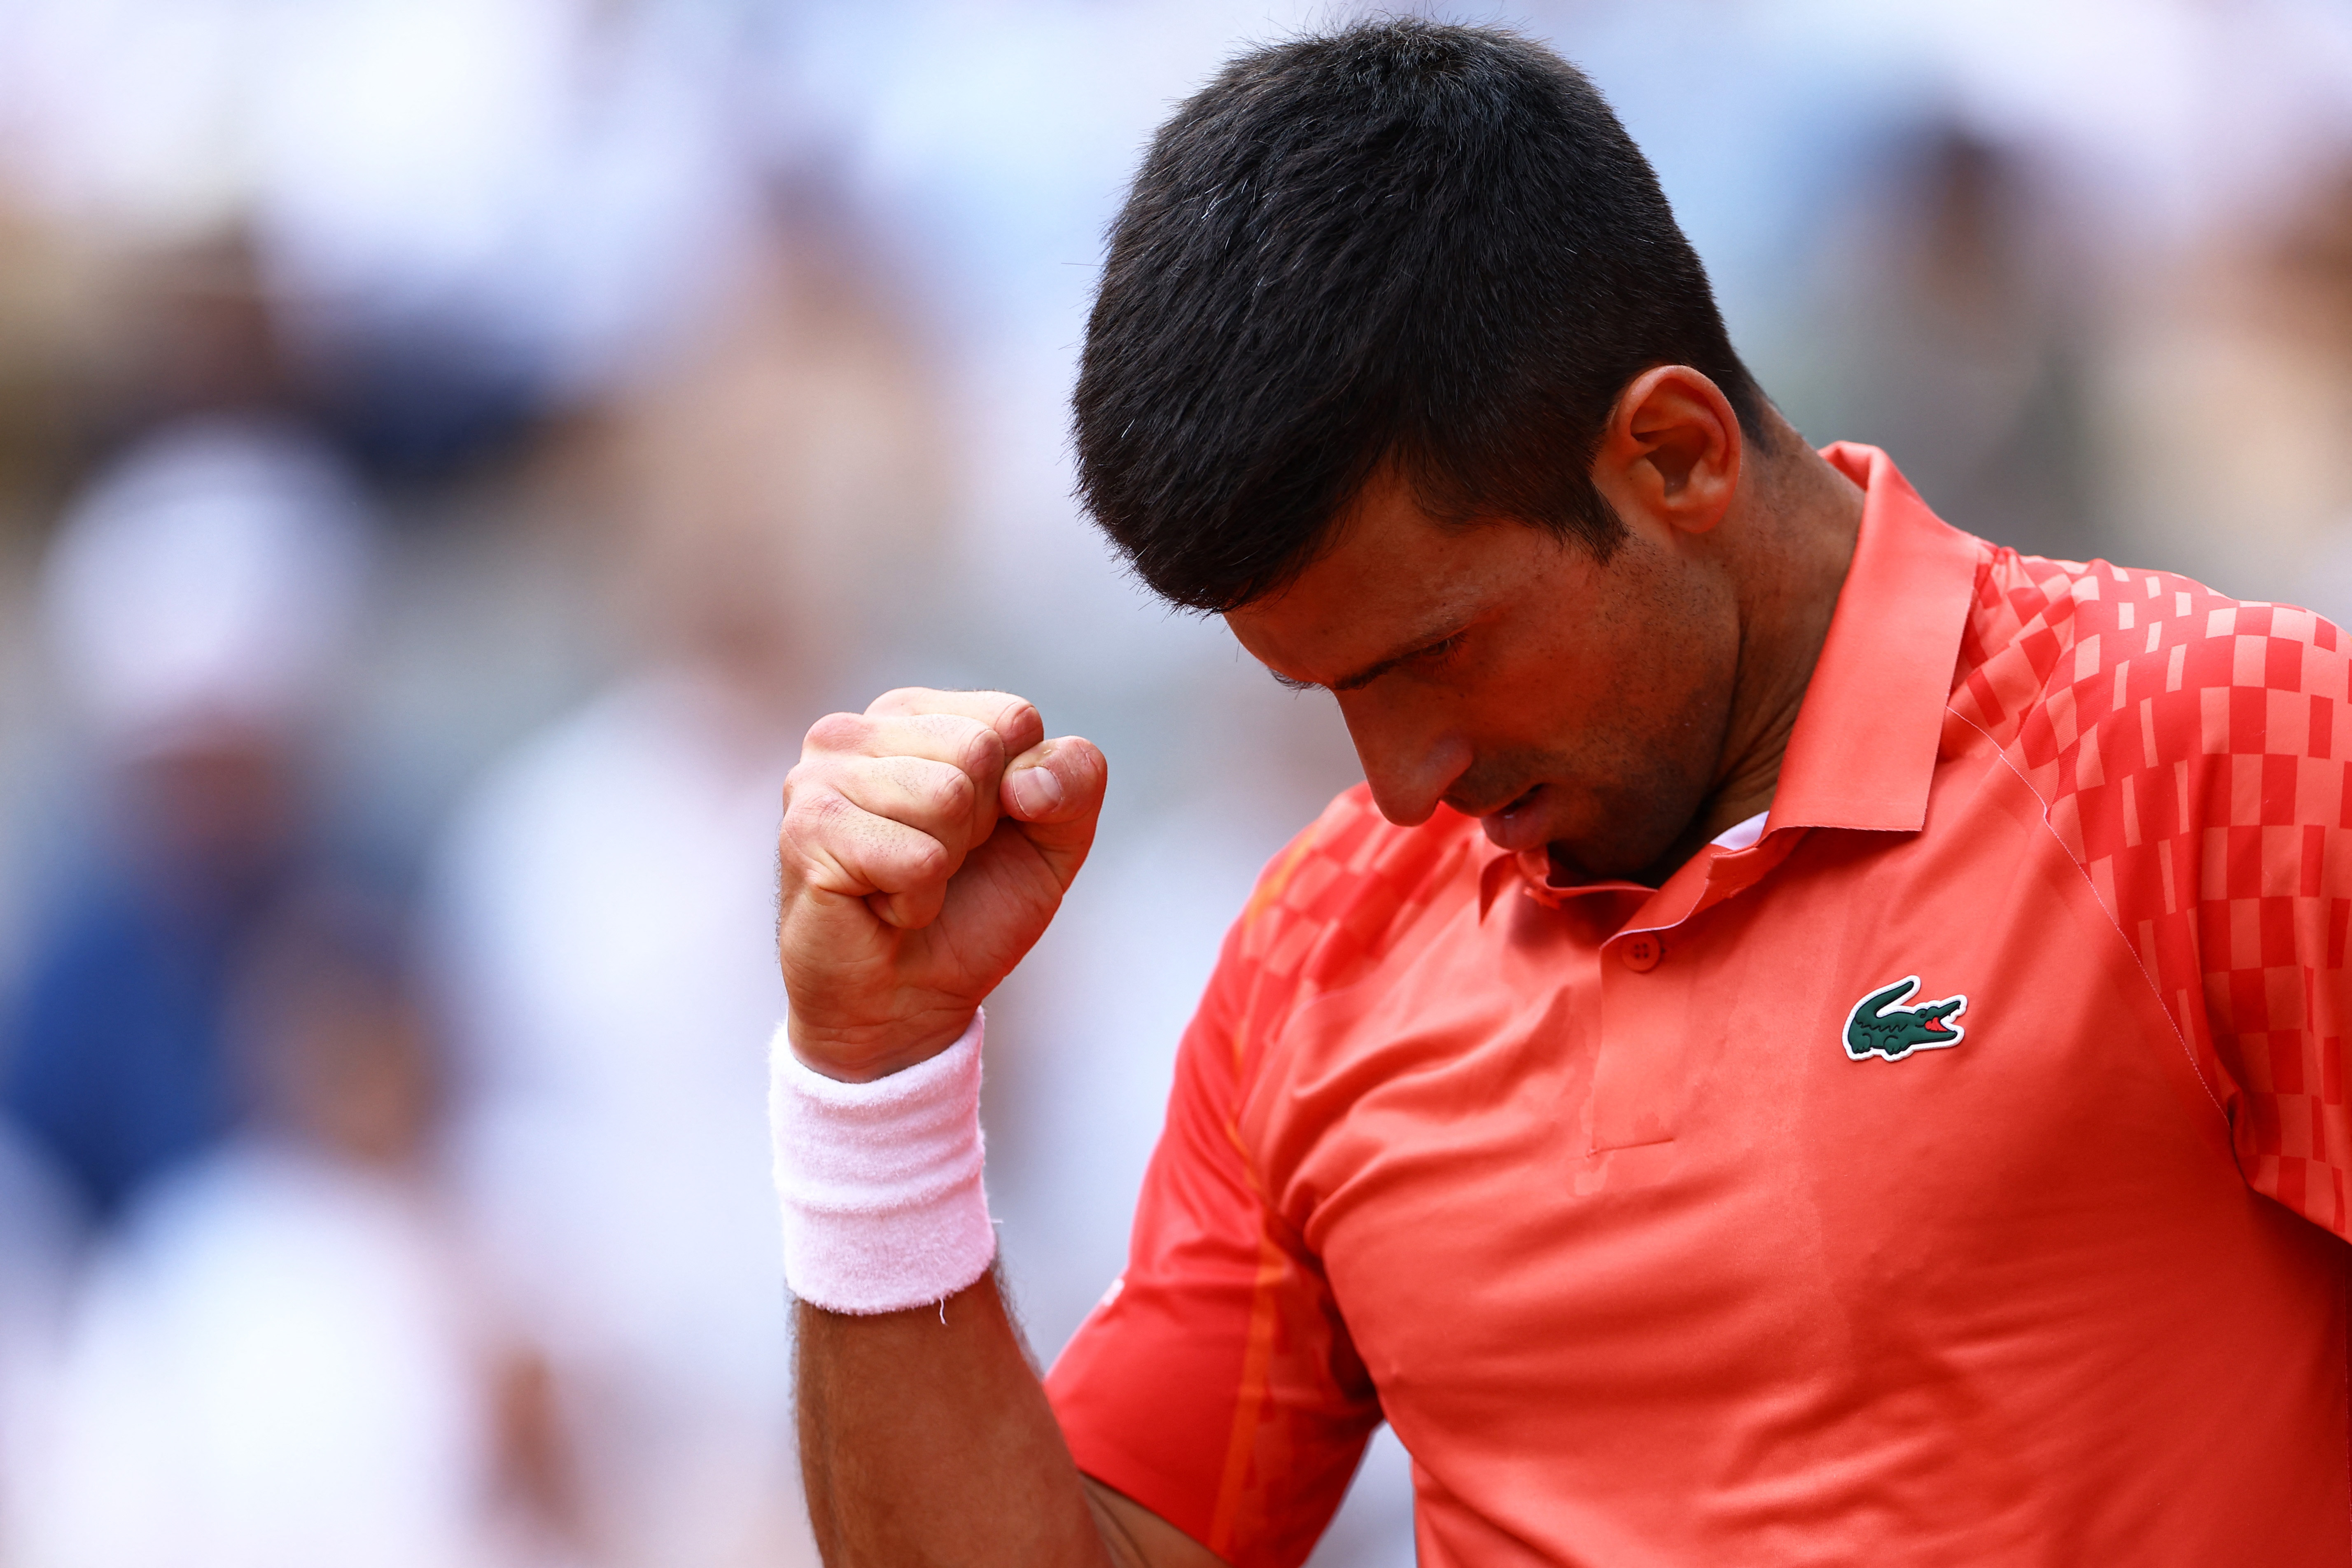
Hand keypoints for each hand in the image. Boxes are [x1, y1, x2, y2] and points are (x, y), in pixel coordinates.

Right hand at [776, 688, 1106, 1080]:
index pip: (1013, 718)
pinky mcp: (807, 830)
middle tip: (937, 865)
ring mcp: (820, 775)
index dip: (1019, 792)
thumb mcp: (1054, 841)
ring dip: (945, 865)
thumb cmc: (970, 912)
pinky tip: (882, 907)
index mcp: (913, 715)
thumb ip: (1075, 780)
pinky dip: (918, 900)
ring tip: (906, 883)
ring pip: (948, 797)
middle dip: (980, 828)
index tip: (979, 834)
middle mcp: (855, 731)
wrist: (904, 1005)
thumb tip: (1027, 780)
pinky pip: (918, 857)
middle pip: (979, 751)